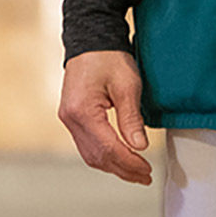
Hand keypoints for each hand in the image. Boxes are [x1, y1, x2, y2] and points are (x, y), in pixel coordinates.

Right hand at [57, 50, 153, 184]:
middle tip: (145, 176)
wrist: (90, 39)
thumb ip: (131, 119)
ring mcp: (68, 118)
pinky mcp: (71, 117)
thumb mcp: (127, 85)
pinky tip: (120, 159)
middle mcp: (70, 118)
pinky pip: (87, 145)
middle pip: (97, 156)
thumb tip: (139, 147)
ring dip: (113, 166)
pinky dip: (104, 156)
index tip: (147, 169)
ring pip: (90, 155)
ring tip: (136, 172)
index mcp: (82, 111)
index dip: (129, 163)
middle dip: (123, 169)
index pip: (108, 148)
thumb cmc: (108, 57)